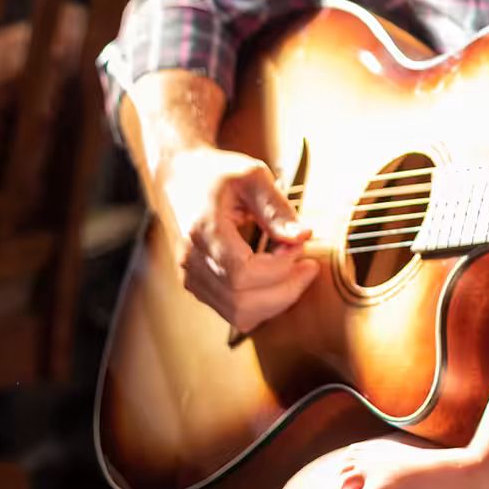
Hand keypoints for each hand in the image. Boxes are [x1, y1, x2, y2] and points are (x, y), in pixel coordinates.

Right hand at [161, 145, 318, 331]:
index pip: (241, 273)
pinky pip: (235, 312)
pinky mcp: (199, 286)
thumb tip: (304, 236)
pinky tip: (277, 277)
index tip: (299, 246)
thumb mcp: (253, 175)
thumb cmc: (218, 174)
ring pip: (239, 314)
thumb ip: (277, 207)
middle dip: (285, 288)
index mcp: (203, 230)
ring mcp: (192, 277)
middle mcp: (192, 261)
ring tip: (295, 269)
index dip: (278, 267)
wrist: (181, 178)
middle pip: (242, 301)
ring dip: (276, 299)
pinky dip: (263, 302)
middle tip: (308, 264)